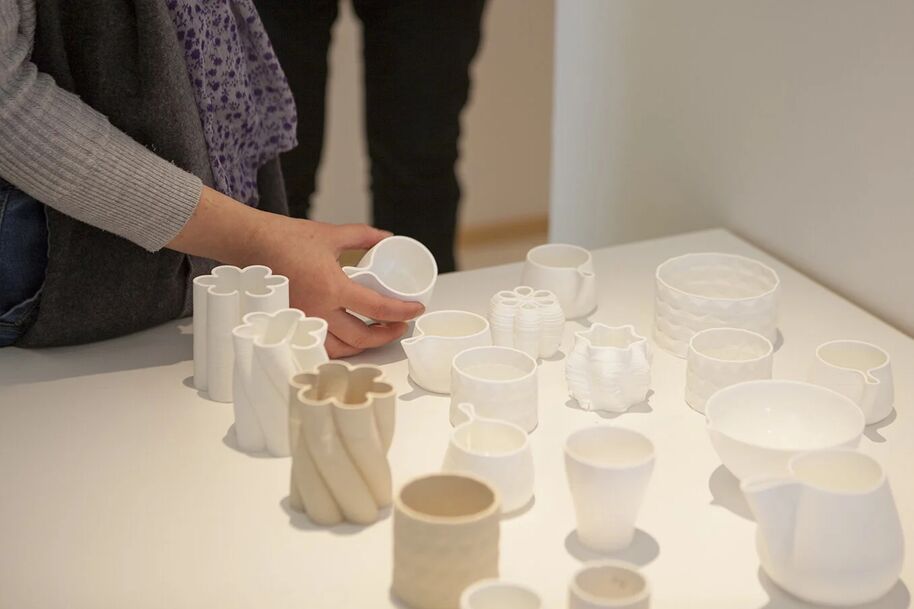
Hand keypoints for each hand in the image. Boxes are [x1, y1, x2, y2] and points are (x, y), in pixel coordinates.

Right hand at [253, 217, 423, 355]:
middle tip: (400, 326)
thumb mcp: (332, 234)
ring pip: (340, 349)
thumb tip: (387, 237)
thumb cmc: (288, 238)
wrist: (251, 245)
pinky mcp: (291, 325)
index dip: (401, 312)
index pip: (376, 308)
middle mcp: (318, 310)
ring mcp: (303, 321)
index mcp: (332, 287)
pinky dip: (338, 348)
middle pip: (361, 336)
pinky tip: (349, 341)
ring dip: (363, 346)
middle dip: (387, 335)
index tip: (416, 310)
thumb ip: (363, 236)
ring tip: (377, 334)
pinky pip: (319, 346)